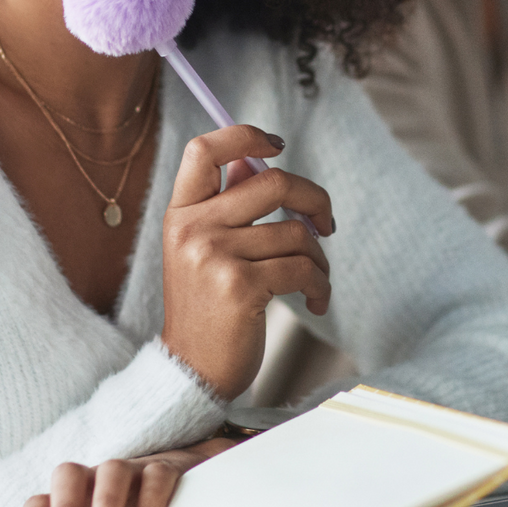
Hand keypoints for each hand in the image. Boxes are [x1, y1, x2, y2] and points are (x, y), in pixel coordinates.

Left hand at [21, 437, 235, 506]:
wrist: (178, 489)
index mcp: (71, 500)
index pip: (40, 501)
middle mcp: (95, 480)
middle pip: (68, 475)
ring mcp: (130, 472)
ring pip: (111, 470)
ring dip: (104, 504)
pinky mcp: (164, 470)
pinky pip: (156, 476)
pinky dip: (150, 503)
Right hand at [161, 124, 334, 400]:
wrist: (192, 371)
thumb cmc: (206, 310)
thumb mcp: (202, 250)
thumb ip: (227, 204)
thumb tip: (257, 161)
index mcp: (180, 213)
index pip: (204, 149)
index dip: (245, 135)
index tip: (277, 145)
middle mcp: (193, 228)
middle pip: (273, 180)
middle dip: (315, 199)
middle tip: (327, 222)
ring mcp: (214, 255)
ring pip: (296, 231)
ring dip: (320, 257)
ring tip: (315, 279)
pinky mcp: (241, 285)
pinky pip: (303, 268)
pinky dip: (320, 285)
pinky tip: (315, 301)